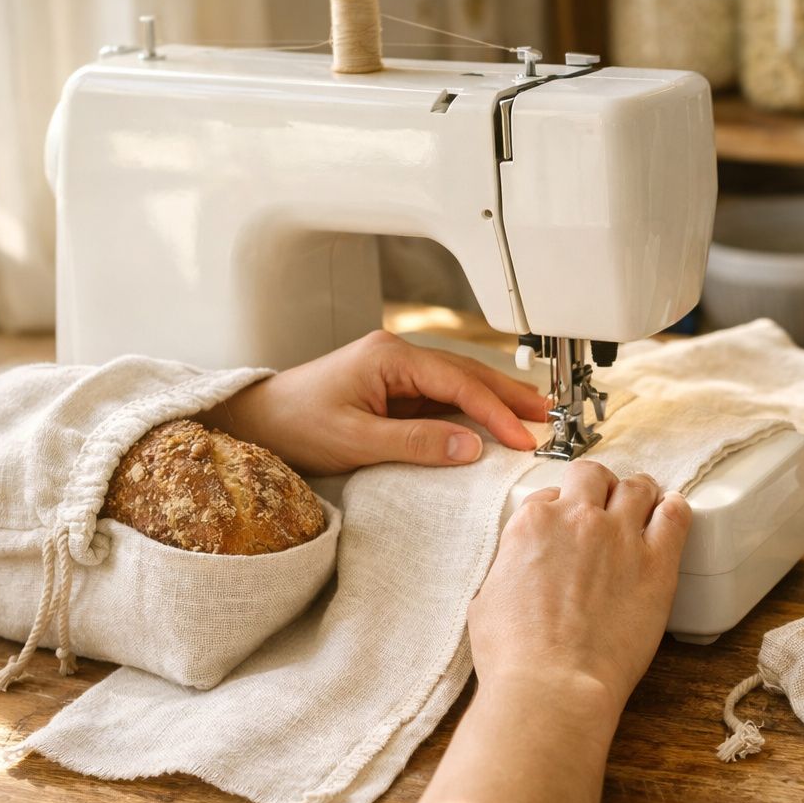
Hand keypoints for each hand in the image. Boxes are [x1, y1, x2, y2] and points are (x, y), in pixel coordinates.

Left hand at [199, 330, 547, 474]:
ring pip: (460, 382)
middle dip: (510, 395)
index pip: (459, 383)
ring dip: (496, 399)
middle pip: (468, 373)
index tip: (523, 438)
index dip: (496, 412)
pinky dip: (472, 408)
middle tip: (548, 415)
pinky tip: (492, 421)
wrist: (255, 422)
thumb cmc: (295, 424)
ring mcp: (396, 371)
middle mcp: (397, 356)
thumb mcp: (355, 440)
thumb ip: (416, 442)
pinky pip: (443, 396)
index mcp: (389, 357)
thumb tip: (472, 446)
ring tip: (532, 415)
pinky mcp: (393, 389)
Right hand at [468, 461, 691, 714]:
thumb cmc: (515, 655)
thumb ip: (508, 568)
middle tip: (604, 509)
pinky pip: (675, 516)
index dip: (561, 508)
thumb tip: (517, 567)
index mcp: (532, 524)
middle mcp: (577, 519)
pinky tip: (671, 515)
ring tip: (643, 508)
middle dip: (598, 488)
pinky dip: (674, 509)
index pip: (551, 494)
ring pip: (637, 487)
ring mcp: (620, 537)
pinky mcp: (657, 563)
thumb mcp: (487, 599)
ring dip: (638, 494)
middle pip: (594, 476)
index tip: (568, 526)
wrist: (553, 684)